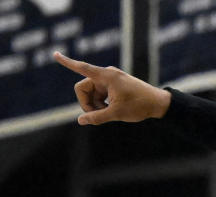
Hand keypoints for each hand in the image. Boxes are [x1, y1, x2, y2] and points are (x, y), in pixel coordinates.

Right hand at [54, 52, 170, 124]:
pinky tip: (112, 109)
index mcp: (106, 76)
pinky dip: (102, 103)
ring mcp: (110, 80)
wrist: (159, 104)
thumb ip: (97, 117)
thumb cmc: (140, 106)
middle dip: (87, 102)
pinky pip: (100, 94)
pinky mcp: (114, 85)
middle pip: (83, 88)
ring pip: (92, 93)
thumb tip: (80, 121)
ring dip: (95, 104)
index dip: (67, 62)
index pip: (82, 68)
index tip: (55, 54)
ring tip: (108, 113)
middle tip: (97, 115)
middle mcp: (107, 75)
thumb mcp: (116, 113)